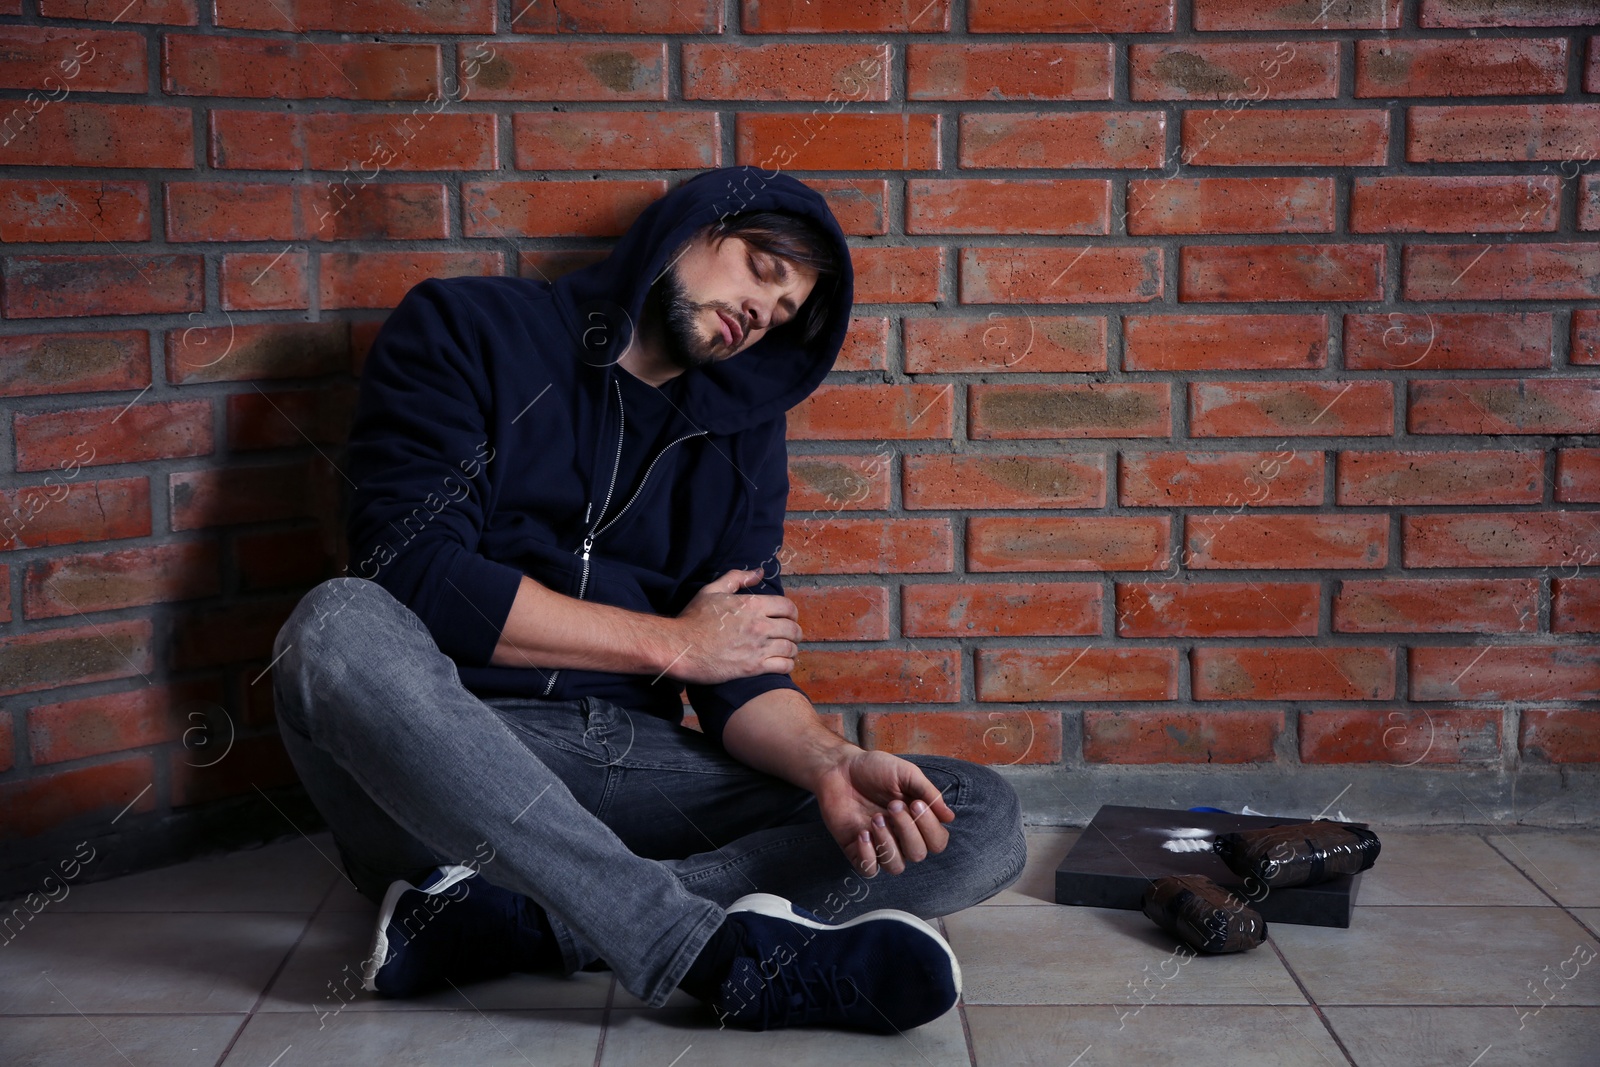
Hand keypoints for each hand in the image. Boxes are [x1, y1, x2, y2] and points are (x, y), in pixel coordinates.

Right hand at [665, 568, 801, 684]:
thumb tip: (759, 572)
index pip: (788, 607)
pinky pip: (783, 666)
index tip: (788, 618)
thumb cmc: (693, 619)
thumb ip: (737, 578)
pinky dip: (787, 664)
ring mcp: (757, 647)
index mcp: (752, 605)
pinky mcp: (753, 668)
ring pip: (790, 648)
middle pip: (793, 628)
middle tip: (790, 636)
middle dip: (794, 632)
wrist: (680, 648)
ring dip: (792, 649)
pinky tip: (782, 663)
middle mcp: (759, 625)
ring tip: (787, 650)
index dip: (791, 613)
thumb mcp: (712, 591)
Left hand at [812, 749, 955, 876]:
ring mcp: (880, 845)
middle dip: (907, 829)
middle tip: (892, 805)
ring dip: (888, 843)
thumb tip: (950, 818)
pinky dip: (868, 854)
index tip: (916, 803)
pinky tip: (862, 832)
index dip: (930, 828)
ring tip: (875, 818)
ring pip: (895, 866)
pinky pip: (869, 869)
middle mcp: (901, 837)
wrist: (840, 767)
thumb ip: (929, 793)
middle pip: (918, 854)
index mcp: (918, 820)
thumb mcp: (907, 773)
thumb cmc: (874, 769)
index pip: (937, 841)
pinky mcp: (857, 850)